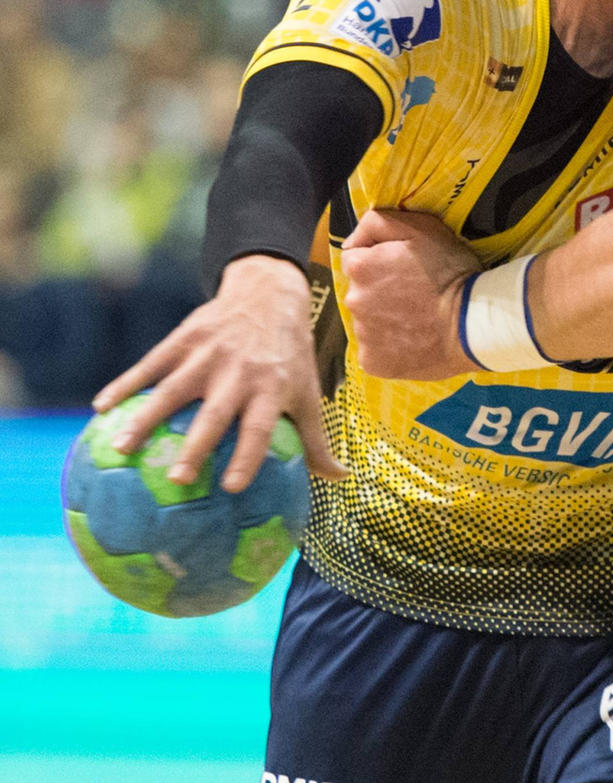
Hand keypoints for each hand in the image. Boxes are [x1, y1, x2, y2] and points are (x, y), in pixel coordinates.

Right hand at [92, 254, 345, 492]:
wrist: (269, 294)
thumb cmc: (290, 356)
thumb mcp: (308, 392)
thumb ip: (318, 439)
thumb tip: (339, 480)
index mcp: (271, 388)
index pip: (260, 428)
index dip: (247, 456)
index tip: (231, 487)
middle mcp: (240, 372)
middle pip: (215, 414)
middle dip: (196, 446)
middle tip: (177, 479)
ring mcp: (209, 353)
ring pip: (173, 389)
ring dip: (146, 418)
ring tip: (122, 447)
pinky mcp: (185, 338)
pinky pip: (151, 364)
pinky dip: (126, 384)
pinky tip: (103, 407)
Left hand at [341, 207, 478, 380]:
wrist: (472, 324)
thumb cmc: (451, 272)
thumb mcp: (422, 228)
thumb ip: (379, 222)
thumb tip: (353, 238)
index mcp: (360, 268)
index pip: (357, 259)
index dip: (381, 261)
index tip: (406, 269)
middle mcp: (353, 301)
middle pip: (362, 292)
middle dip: (381, 291)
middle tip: (416, 295)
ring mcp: (362, 335)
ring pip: (370, 321)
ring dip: (387, 318)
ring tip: (419, 319)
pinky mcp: (373, 362)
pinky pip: (376, 350)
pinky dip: (391, 346)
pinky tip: (414, 340)